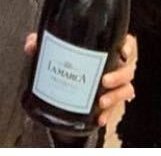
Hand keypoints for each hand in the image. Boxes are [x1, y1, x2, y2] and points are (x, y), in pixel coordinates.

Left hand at [22, 32, 136, 127]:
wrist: (62, 86)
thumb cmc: (64, 60)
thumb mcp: (52, 49)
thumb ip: (40, 43)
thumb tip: (32, 45)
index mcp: (105, 49)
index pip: (126, 43)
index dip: (128, 46)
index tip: (123, 51)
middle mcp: (114, 66)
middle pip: (128, 70)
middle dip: (119, 76)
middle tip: (105, 81)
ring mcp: (114, 86)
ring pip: (126, 89)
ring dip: (116, 96)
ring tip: (101, 101)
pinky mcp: (110, 102)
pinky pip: (115, 109)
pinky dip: (108, 114)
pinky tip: (99, 118)